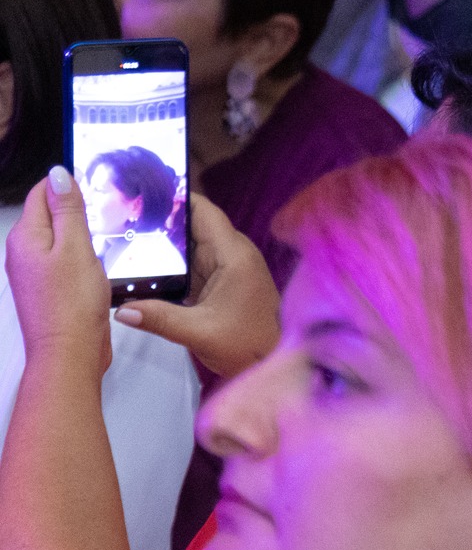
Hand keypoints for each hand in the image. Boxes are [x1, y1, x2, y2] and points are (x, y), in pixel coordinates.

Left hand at [4, 170, 111, 377]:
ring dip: (82, 232)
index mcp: (26, 237)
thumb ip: (68, 209)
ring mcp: (34, 271)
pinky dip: (82, 253)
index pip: (43, 191)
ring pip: (59, 235)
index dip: (69, 184)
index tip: (98, 185)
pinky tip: (98, 261)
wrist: (69, 353)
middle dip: (78, 209)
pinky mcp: (48, 286)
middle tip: (106, 215)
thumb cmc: (72, 304)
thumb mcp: (76, 246)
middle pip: (50, 213)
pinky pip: (64, 257)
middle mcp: (24, 253)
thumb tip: (59, 174)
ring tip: (105, 239)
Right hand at [113, 195, 277, 378]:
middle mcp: (231, 254)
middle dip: (160, 220)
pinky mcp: (218, 285)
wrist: (274, 362)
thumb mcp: (200, 331)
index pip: (204, 211)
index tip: (144, 187)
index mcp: (233, 254)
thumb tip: (121, 310)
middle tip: (119, 215)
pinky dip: (169, 265)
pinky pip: (190, 267)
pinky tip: (140, 267)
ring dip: (162, 244)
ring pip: (188, 247)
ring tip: (121, 237)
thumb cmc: (250, 344)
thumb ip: (160, 318)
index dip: (177, 197)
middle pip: (192, 227)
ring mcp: (225, 269)